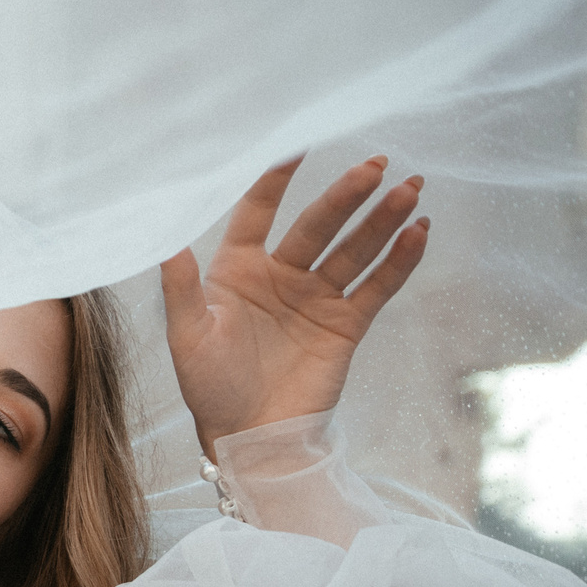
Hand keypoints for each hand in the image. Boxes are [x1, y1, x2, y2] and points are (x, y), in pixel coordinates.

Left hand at [159, 156, 428, 457]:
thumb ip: (182, 289)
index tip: (294, 149)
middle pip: (318, 225)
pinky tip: (420, 232)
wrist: (248, 438)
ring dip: (383, 220)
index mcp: (237, 271)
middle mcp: (280, 277)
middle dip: (347, 195)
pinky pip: (377, 287)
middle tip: (377, 164)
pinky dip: (400, 261)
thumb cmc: (208, 387)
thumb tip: (166, 243)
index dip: (274, 182)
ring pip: (354, 249)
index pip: (257, 213)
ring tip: (411, 188)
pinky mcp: (345, 325)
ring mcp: (316, 299)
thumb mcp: (187, 336)